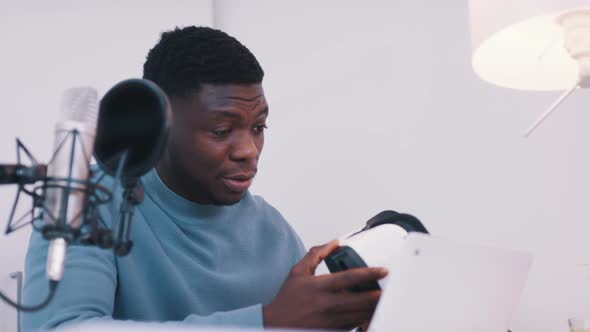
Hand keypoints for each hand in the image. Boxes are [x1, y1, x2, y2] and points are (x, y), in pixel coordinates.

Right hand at [263, 240, 387, 329]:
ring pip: (362, 314)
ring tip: (385, 299)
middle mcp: (328, 304)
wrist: (276, 324)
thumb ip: (316, 255)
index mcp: (320, 287)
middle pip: (362, 300)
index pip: (349, 278)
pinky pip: (356, 325)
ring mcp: (333, 320)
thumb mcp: (298, 272)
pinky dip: (366, 318)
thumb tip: (334, 242)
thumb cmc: (288, 299)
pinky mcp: (335, 331)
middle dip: (379, 294)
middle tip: (392, 288)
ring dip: (375, 307)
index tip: (384, 270)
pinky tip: (371, 311)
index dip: (369, 273)